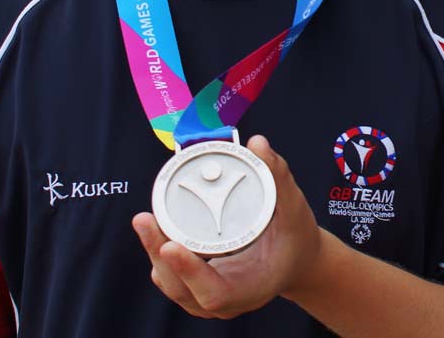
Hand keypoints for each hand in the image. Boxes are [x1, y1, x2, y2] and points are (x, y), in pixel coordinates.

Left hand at [132, 134, 324, 319]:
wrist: (298, 261)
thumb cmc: (296, 239)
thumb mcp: (294, 209)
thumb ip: (277, 176)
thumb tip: (258, 143)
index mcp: (252, 287)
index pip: (213, 292)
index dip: (190, 271)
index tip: (171, 245)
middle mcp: (227, 300)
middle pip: (181, 287)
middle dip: (159, 253)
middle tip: (144, 220)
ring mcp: (210, 295)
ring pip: (172, 282)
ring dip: (155, 252)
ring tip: (144, 221)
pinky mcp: (200, 284)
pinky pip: (173, 274)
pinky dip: (161, 252)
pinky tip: (153, 228)